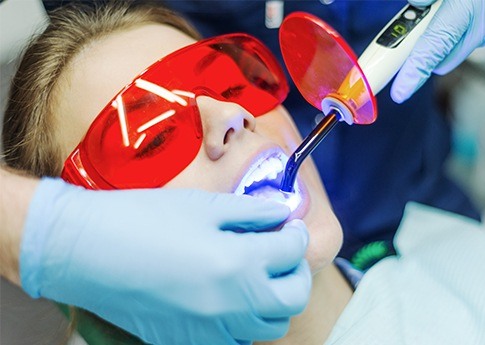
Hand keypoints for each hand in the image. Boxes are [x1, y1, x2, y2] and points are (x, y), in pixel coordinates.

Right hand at [20, 178, 310, 344]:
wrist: (88, 252)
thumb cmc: (143, 220)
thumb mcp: (204, 206)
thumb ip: (251, 212)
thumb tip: (281, 213)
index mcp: (239, 264)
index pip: (293, 253)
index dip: (296, 235)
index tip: (289, 226)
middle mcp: (233, 306)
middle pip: (293, 299)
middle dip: (296, 273)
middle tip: (283, 252)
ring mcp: (211, 332)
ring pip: (268, 326)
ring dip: (274, 300)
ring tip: (258, 275)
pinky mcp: (188, 342)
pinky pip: (235, 339)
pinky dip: (244, 319)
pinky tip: (227, 296)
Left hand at [391, 0, 484, 102]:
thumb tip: (416, 7)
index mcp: (469, 4)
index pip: (434, 46)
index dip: (414, 72)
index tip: (400, 92)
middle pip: (447, 56)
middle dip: (435, 46)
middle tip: (436, 23)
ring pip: (467, 44)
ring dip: (464, 29)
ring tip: (475, 2)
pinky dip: (483, 25)